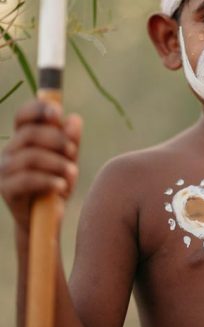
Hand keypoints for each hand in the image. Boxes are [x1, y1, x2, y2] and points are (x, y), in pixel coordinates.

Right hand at [0, 100, 81, 232]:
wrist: (49, 218)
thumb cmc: (58, 182)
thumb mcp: (69, 159)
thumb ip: (71, 140)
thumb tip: (74, 119)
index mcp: (24, 139)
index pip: (23, 116)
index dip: (38, 109)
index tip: (57, 113)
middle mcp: (10, 151)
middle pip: (30, 133)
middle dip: (56, 140)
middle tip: (72, 151)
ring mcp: (5, 170)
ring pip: (30, 157)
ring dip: (57, 163)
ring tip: (71, 172)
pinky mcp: (6, 189)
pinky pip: (27, 179)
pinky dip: (49, 180)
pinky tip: (61, 186)